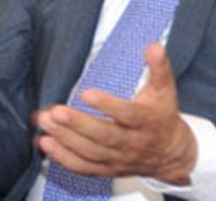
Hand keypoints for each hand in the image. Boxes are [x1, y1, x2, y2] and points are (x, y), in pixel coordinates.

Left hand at [35, 43, 196, 184]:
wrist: (169, 154)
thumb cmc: (162, 117)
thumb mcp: (165, 90)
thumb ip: (159, 67)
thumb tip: (154, 46)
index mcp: (146, 122)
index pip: (127, 115)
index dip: (107, 106)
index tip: (86, 94)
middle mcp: (131, 143)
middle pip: (103, 136)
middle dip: (77, 124)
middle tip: (55, 112)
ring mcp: (117, 159)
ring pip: (89, 152)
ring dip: (65, 138)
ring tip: (45, 122)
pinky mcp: (106, 169)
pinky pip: (83, 167)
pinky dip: (63, 157)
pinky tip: (46, 143)